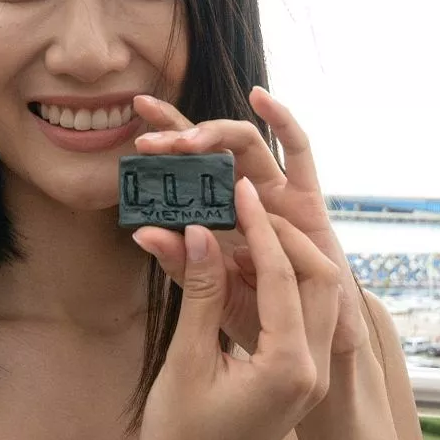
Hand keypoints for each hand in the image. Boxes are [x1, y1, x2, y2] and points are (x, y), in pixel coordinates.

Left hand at [132, 88, 369, 358]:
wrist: (308, 342)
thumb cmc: (257, 314)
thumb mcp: (208, 288)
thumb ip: (178, 260)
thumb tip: (139, 232)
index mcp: (218, 208)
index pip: (187, 164)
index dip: (163, 140)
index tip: (132, 132)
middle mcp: (246, 191)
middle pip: (212, 146)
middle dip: (180, 136)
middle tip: (149, 142)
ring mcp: (276, 191)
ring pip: (247, 141)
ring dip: (216, 133)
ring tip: (188, 142)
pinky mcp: (307, 198)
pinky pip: (299, 151)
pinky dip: (281, 120)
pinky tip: (260, 97)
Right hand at [132, 178, 340, 439]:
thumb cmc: (180, 439)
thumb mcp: (186, 360)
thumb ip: (201, 292)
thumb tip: (204, 232)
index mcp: (290, 367)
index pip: (284, 277)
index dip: (260, 229)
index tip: (239, 192)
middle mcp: (311, 369)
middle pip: (319, 280)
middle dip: (284, 238)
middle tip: (246, 207)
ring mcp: (308, 375)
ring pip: (315, 297)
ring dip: (282, 260)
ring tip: (240, 232)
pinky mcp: (296, 377)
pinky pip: (299, 316)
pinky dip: (276, 286)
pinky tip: (238, 269)